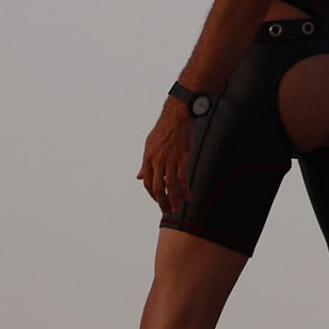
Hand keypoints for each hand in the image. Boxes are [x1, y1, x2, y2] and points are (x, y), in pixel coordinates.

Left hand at [138, 96, 194, 212]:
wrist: (176, 117)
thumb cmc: (163, 130)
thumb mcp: (149, 146)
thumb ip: (145, 163)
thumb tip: (140, 176)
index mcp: (148, 159)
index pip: (148, 183)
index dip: (152, 194)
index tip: (158, 201)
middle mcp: (157, 161)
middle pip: (157, 188)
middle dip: (162, 202)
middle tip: (167, 211)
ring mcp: (170, 160)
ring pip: (170, 186)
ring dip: (173, 200)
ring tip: (176, 209)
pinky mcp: (183, 158)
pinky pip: (183, 178)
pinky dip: (185, 189)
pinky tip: (188, 197)